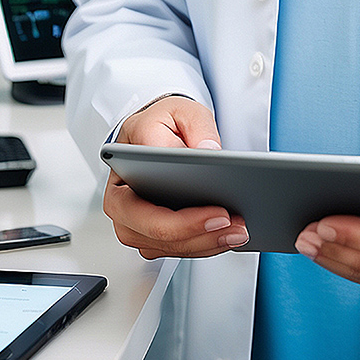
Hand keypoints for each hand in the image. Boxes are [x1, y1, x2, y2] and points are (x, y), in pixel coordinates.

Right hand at [104, 96, 248, 259]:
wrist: (159, 130)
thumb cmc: (165, 121)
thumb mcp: (183, 110)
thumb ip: (197, 126)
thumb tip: (208, 152)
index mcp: (121, 164)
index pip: (143, 201)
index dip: (181, 218)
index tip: (219, 212)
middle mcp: (121, 199)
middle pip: (152, 232)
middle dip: (198, 235)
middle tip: (234, 226)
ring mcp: (133, 221)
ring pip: (164, 247)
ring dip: (203, 245)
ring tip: (239, 231)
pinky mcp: (150, 233)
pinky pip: (173, 249)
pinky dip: (202, 246)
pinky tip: (228, 235)